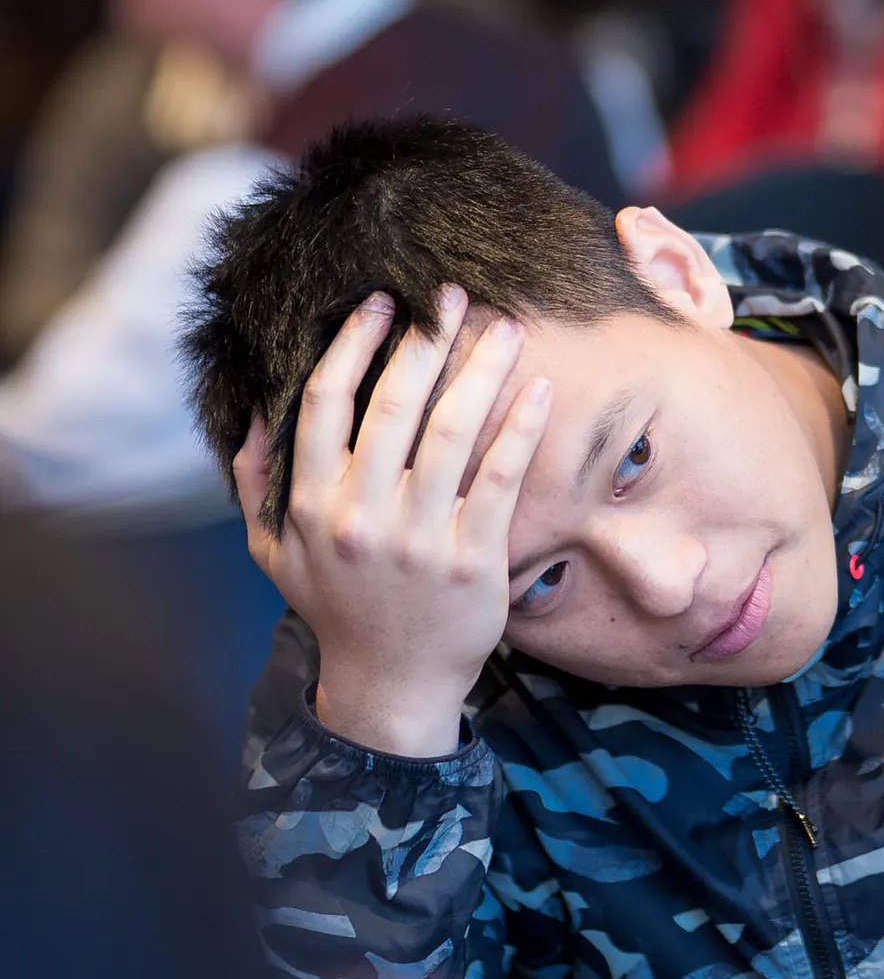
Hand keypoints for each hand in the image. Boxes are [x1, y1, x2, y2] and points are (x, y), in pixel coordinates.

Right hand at [234, 284, 551, 755]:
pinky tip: (538, 389)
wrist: (390, 686)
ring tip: (505, 327)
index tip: (381, 303)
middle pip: (394, 404)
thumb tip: (250, 410)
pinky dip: (520, 428)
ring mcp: (417, 540)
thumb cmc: (336, 606)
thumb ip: (258, 480)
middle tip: (451, 293)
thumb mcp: (274, 552)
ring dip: (481, 369)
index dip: (353, 344)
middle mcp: (358, 516)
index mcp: (310, 505)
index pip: (326, 403)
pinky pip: (499, 479)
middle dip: (425, 338)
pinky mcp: (471, 561)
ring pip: (452, 431)